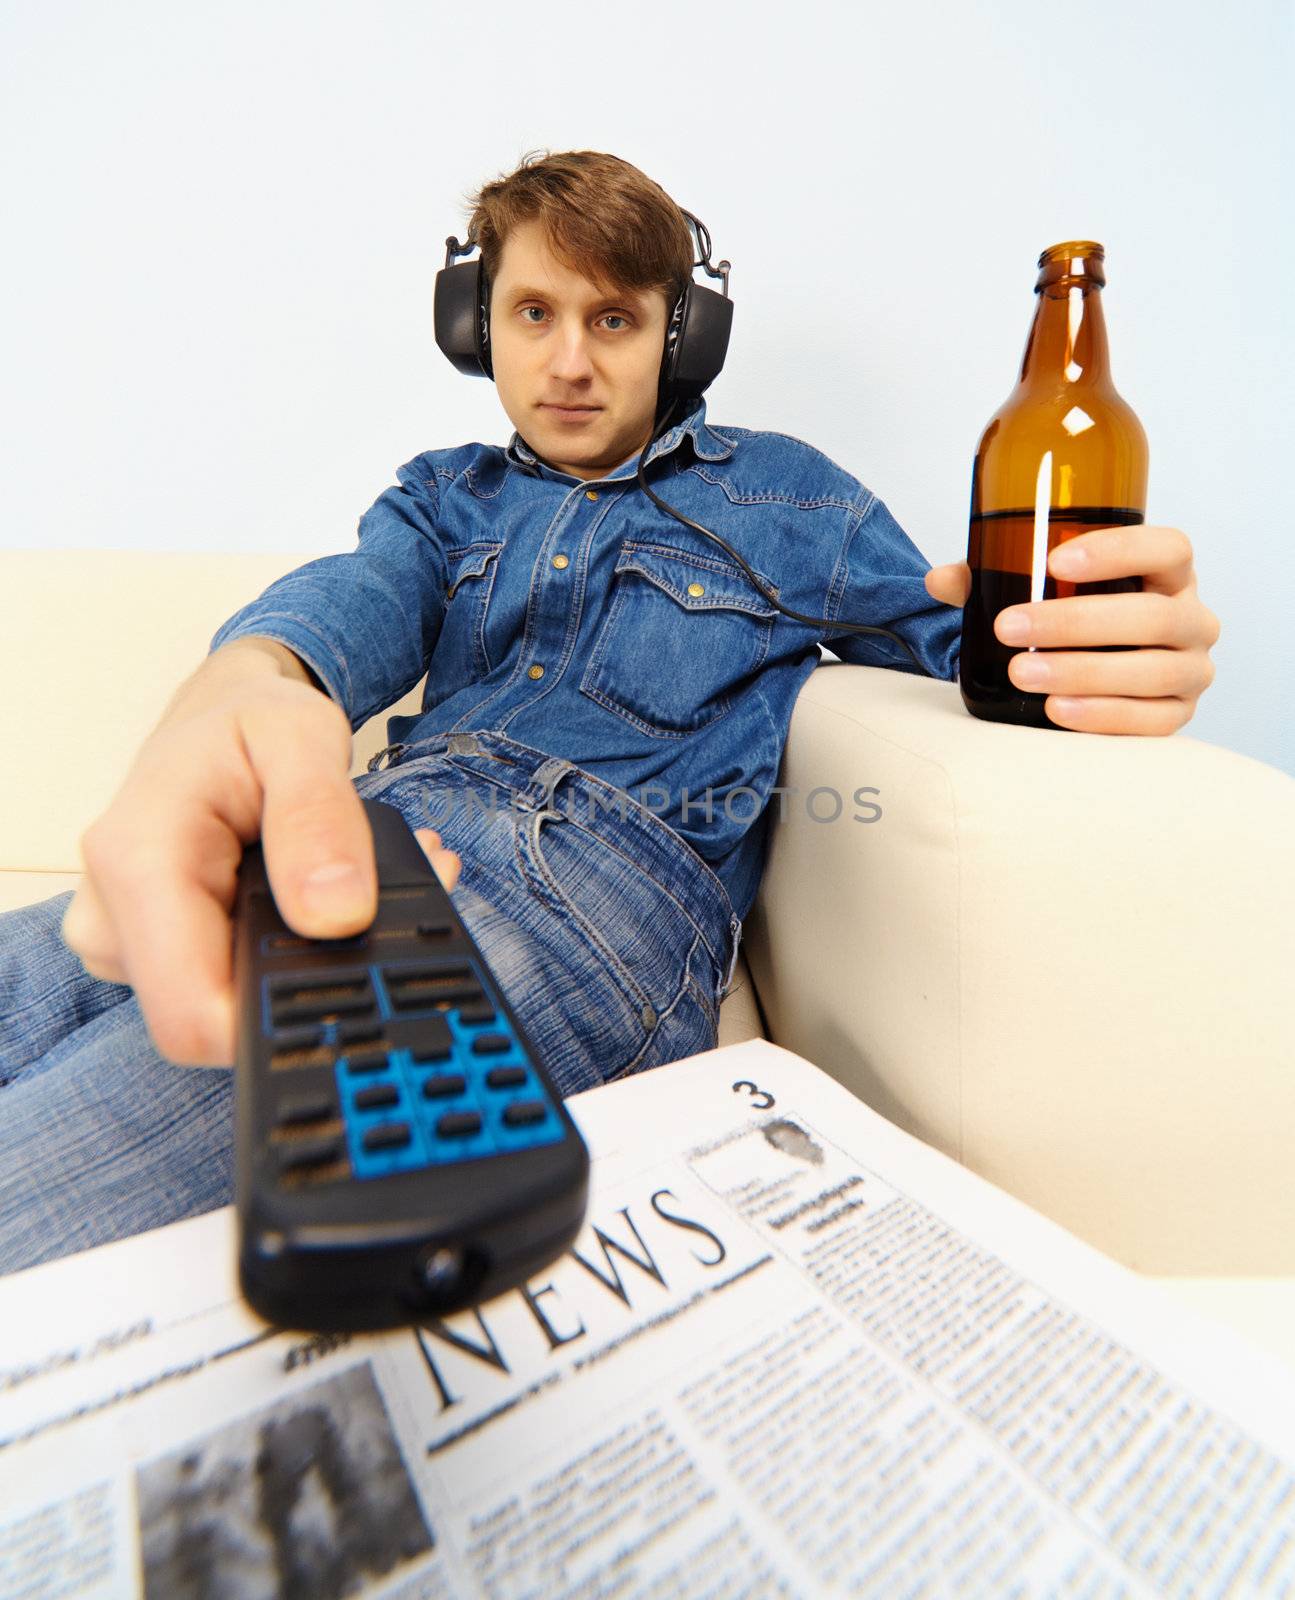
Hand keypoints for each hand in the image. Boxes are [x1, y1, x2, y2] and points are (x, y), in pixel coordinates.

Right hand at [61, 672, 461, 1068]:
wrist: (218, 713)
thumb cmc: (251, 719)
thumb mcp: (302, 737)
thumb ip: (320, 820)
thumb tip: (337, 915)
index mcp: (138, 861)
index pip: (194, 1015)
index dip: (276, 1019)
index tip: (357, 977)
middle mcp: (116, 915)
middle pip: (222, 1017)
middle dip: (310, 975)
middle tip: (382, 903)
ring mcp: (130, 941)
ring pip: (235, 1003)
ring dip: (307, 957)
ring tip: (353, 883)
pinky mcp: (156, 953)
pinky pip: (231, 983)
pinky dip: (290, 949)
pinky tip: (323, 897)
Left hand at [924, 524, 1219, 733]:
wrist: (1097, 672)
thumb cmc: (1076, 618)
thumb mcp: (1042, 590)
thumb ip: (993, 578)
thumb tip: (939, 581)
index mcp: (1168, 572)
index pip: (1168, 548)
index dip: (1118, 549)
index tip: (1055, 560)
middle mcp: (1192, 618)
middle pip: (1153, 615)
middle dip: (1075, 622)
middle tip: (1009, 628)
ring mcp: (1191, 670)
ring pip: (1151, 670)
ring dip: (1082, 672)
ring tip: (1021, 674)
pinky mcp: (1178, 716)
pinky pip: (1151, 722)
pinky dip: (1101, 715)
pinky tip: (1056, 710)